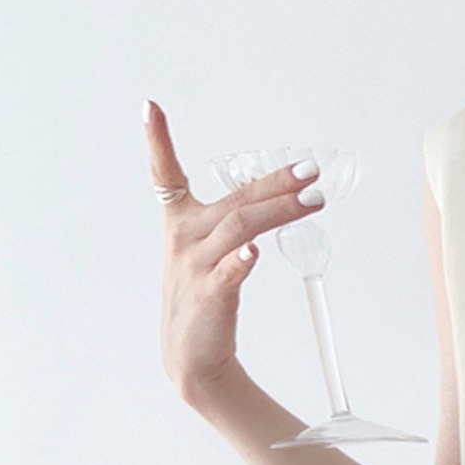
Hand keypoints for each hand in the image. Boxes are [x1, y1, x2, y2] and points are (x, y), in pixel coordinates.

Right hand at [142, 100, 326, 401]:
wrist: (193, 355)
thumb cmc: (204, 297)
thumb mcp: (208, 251)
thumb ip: (234, 220)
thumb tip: (273, 192)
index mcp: (181, 224)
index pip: (166, 177)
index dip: (157, 142)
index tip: (150, 108)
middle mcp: (186, 240)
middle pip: (235, 200)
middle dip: (274, 181)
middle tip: (310, 169)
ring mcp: (197, 268)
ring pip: (241, 228)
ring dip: (279, 210)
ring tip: (313, 199)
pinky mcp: (209, 297)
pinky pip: (227, 274)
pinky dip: (241, 261)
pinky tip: (255, 252)